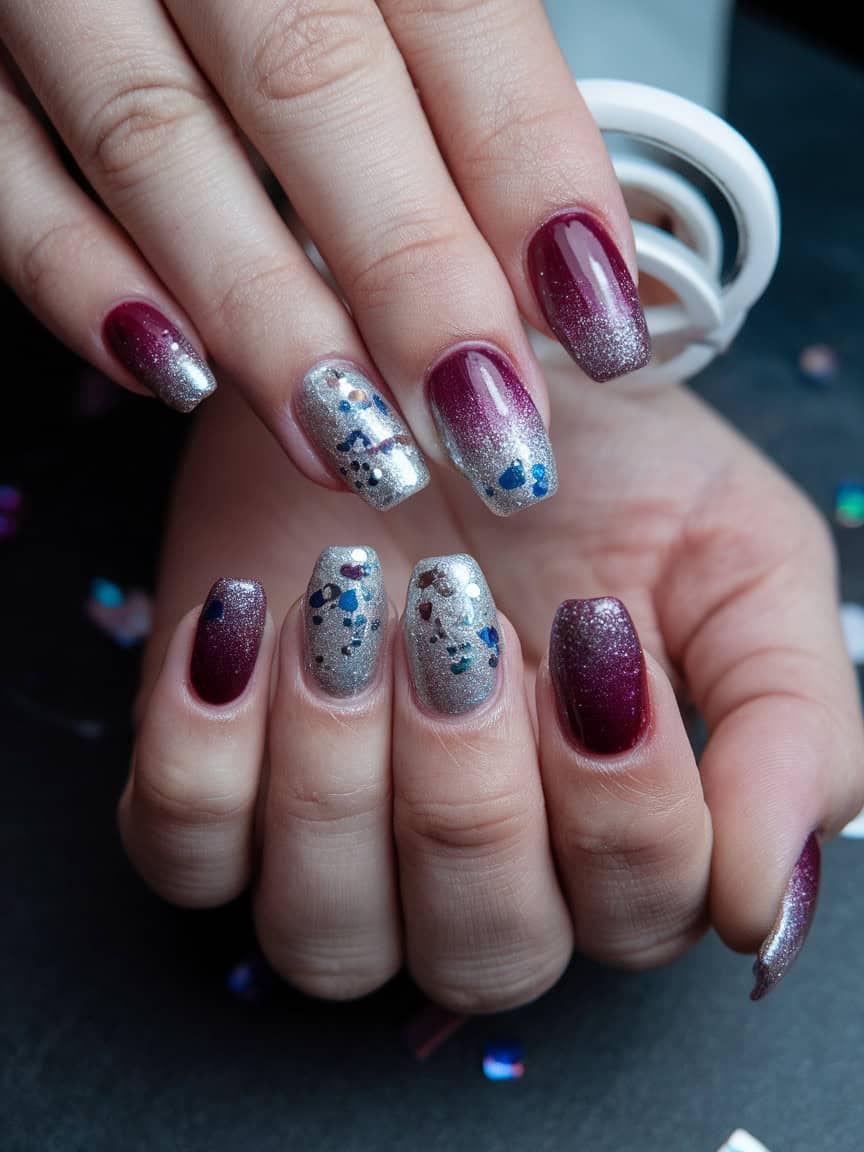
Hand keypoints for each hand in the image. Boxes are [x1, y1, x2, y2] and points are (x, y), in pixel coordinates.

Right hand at [0, 0, 646, 514]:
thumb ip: (464, 88)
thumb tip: (559, 270)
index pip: (458, 18)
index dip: (534, 178)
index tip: (599, 327)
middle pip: (313, 85)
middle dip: (411, 280)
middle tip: (488, 435)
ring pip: (153, 140)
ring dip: (263, 315)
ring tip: (357, 447)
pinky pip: (6, 173)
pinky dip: (80, 279)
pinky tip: (175, 375)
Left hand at [121, 348, 862, 1008]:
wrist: (439, 364)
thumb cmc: (598, 459)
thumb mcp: (739, 553)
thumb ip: (794, 722)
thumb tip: (762, 907)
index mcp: (618, 829)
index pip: (643, 914)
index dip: (626, 800)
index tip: (595, 625)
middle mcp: (479, 867)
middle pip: (485, 954)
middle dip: (472, 790)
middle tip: (458, 613)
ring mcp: (335, 841)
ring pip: (328, 938)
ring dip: (339, 776)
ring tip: (347, 606)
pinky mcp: (215, 784)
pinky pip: (185, 854)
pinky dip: (204, 751)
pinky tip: (242, 621)